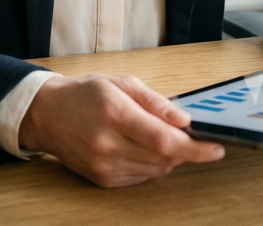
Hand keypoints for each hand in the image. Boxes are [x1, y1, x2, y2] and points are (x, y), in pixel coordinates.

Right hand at [18, 73, 224, 187]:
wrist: (46, 115)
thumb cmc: (84, 94)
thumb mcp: (120, 82)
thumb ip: (155, 101)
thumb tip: (184, 120)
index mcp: (114, 113)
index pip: (163, 139)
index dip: (195, 147)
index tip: (216, 148)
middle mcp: (108, 144)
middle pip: (164, 158)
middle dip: (185, 149)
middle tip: (190, 135)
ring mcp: (104, 166)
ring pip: (156, 170)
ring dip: (169, 157)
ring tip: (157, 136)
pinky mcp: (103, 180)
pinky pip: (141, 177)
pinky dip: (152, 164)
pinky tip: (142, 147)